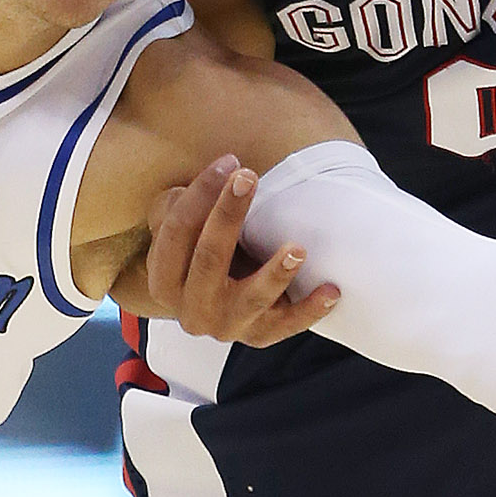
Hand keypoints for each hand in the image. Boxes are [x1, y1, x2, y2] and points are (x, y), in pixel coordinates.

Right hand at [141, 152, 340, 345]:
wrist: (216, 301)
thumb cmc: (202, 249)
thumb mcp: (183, 227)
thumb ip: (185, 203)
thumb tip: (216, 175)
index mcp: (163, 283)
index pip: (175, 233)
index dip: (199, 194)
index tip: (229, 161)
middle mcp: (191, 312)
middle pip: (209, 259)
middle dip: (227, 215)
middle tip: (249, 178)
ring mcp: (228, 327)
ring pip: (251, 299)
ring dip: (275, 274)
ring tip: (297, 249)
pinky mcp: (261, 336)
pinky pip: (288, 325)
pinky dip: (311, 310)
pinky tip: (332, 290)